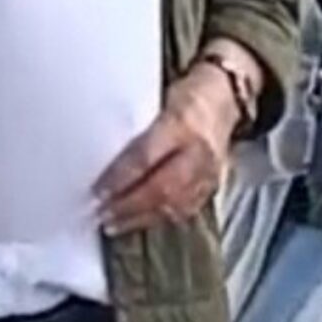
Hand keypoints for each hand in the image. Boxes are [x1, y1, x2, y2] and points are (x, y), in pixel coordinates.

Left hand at [97, 74, 231, 233]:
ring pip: (173, 205)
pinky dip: (158, 219)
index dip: (119, 178)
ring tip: (113, 224)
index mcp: (182, 122)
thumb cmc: (186, 98)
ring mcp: (209, 171)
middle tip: (100, 214)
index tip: (96, 191)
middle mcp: (198, 151)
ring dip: (139, 218)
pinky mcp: (212, 186)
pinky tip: (140, 222)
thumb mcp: (156, 101)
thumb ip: (134, 130)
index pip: (146, 156)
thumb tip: (100, 160)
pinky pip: (185, 210)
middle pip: (160, 188)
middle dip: (127, 205)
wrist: (225, 100)